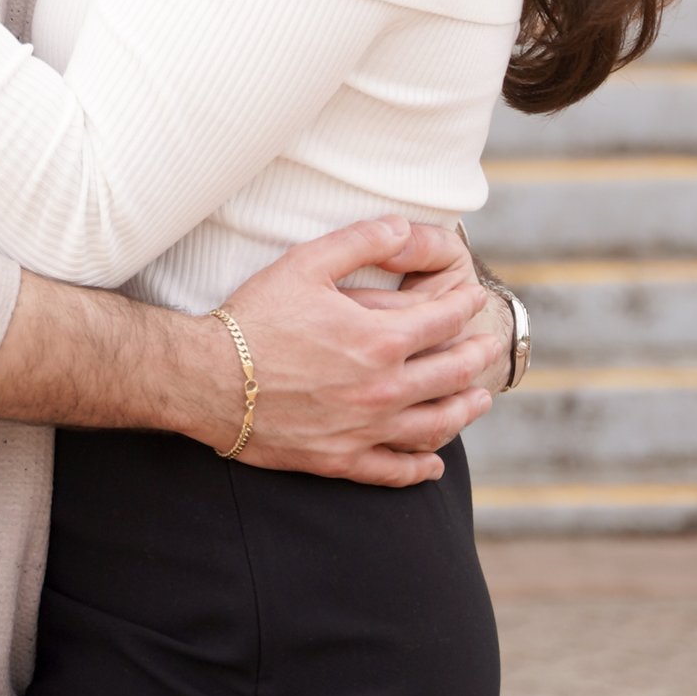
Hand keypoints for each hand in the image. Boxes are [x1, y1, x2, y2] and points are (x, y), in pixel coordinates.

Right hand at [223, 221, 512, 488]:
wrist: (208, 379)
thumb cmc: (254, 318)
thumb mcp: (306, 263)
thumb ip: (360, 240)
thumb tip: (402, 226)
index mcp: (380, 339)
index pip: (444, 322)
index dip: (464, 308)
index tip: (473, 301)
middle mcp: (383, 389)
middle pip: (450, 375)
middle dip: (476, 357)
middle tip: (488, 348)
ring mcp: (364, 429)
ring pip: (434, 425)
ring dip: (463, 412)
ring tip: (478, 402)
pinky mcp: (340, 460)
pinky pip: (394, 469)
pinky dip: (420, 467)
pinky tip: (434, 463)